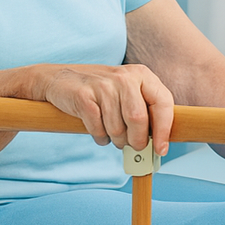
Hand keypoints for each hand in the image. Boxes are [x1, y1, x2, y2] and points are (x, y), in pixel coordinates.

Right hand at [39, 63, 174, 155]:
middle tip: (133, 146)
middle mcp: (125, 77)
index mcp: (142, 75)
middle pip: (139, 119)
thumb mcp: (128, 94)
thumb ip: (146, 113)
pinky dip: (100, 138)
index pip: (163, 102)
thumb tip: (159, 144)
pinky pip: (98, 130)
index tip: (161, 149)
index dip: (164, 129)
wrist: (60, 80)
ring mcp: (103, 85)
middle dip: (137, 140)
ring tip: (113, 135)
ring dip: (117, 140)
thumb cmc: (102, 93)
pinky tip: (99, 132)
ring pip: (117, 128)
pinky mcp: (83, 96)